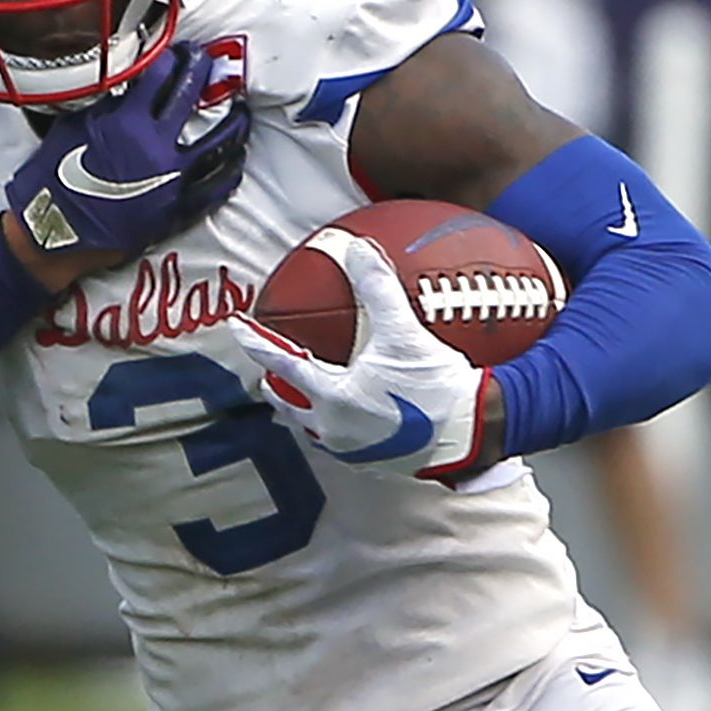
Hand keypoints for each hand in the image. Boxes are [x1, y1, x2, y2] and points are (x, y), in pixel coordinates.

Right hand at [3, 39, 249, 267]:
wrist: (52, 236)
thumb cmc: (52, 183)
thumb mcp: (70, 129)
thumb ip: (102, 106)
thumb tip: (124, 88)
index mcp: (127, 123)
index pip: (160, 76)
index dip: (173, 58)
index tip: (179, 52)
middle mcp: (156, 147)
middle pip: (191, 98)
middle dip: (203, 72)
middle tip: (209, 63)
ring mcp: (171, 181)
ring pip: (218, 146)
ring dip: (233, 124)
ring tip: (241, 112)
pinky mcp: (175, 212)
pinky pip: (213, 190)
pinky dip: (227, 174)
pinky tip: (236, 164)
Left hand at [238, 228, 494, 481]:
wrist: (472, 433)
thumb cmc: (436, 386)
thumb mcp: (404, 331)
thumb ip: (377, 288)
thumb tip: (357, 247)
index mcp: (333, 396)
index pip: (283, 363)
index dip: (258, 342)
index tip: (238, 327)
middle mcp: (335, 428)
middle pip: (291, 406)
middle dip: (278, 388)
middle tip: (271, 374)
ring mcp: (354, 451)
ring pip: (315, 427)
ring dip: (306, 409)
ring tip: (308, 395)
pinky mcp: (377, 463)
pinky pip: (345, 441)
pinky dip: (339, 423)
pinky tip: (354, 414)